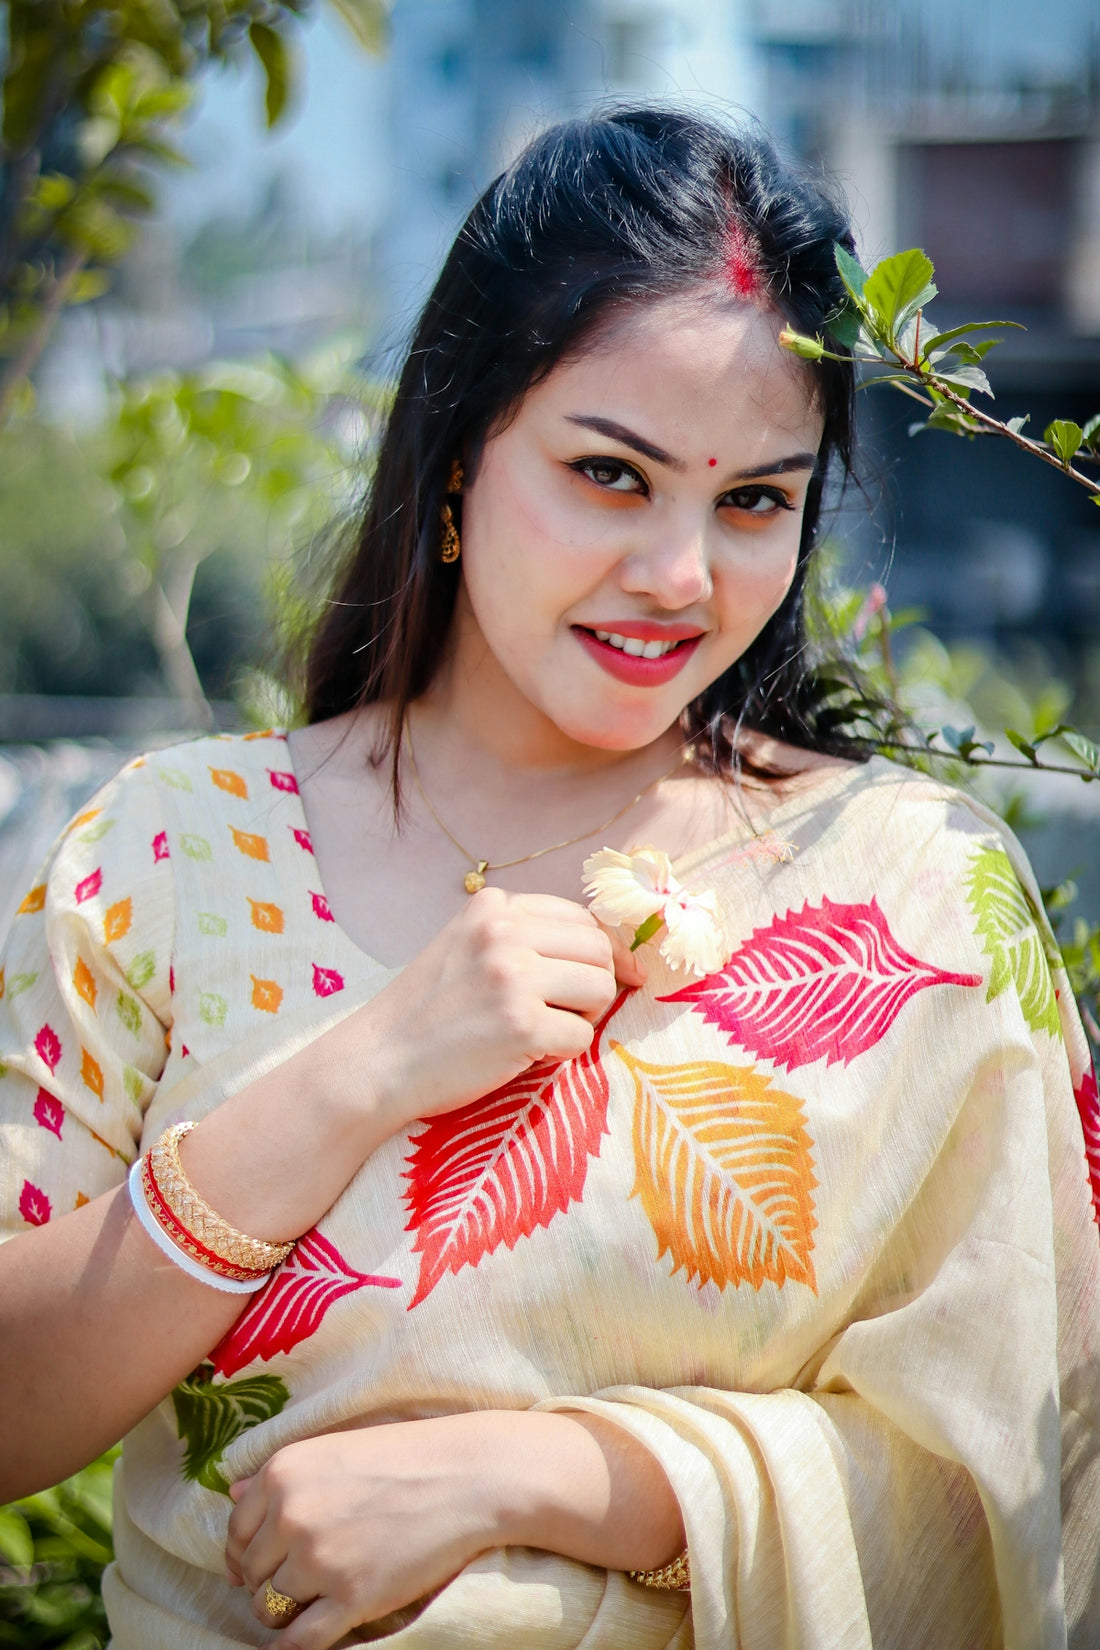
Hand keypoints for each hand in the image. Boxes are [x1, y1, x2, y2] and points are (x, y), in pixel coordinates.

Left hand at [224, 1417, 503, 1648]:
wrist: (469, 1476)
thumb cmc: (405, 1457)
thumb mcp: (334, 1450)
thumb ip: (280, 1475)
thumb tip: (230, 1496)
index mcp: (283, 1472)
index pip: (235, 1532)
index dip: (247, 1552)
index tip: (263, 1562)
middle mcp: (291, 1514)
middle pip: (250, 1573)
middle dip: (267, 1582)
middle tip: (298, 1580)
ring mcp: (320, 1559)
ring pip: (269, 1609)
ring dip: (284, 1612)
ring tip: (313, 1601)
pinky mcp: (351, 1598)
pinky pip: (299, 1642)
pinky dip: (292, 1648)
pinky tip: (299, 1642)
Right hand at [338, 890, 645, 1128]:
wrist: (377, 1061)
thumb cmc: (426, 1012)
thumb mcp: (467, 947)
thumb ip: (522, 937)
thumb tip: (611, 952)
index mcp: (492, 906)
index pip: (580, 917)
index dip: (596, 953)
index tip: (597, 980)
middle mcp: (504, 931)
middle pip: (598, 949)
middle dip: (594, 985)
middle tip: (563, 1012)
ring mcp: (512, 976)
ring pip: (600, 988)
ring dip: (584, 1018)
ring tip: (544, 1031)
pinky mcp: (520, 1024)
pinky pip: (583, 1036)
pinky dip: (562, 1053)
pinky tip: (526, 1053)